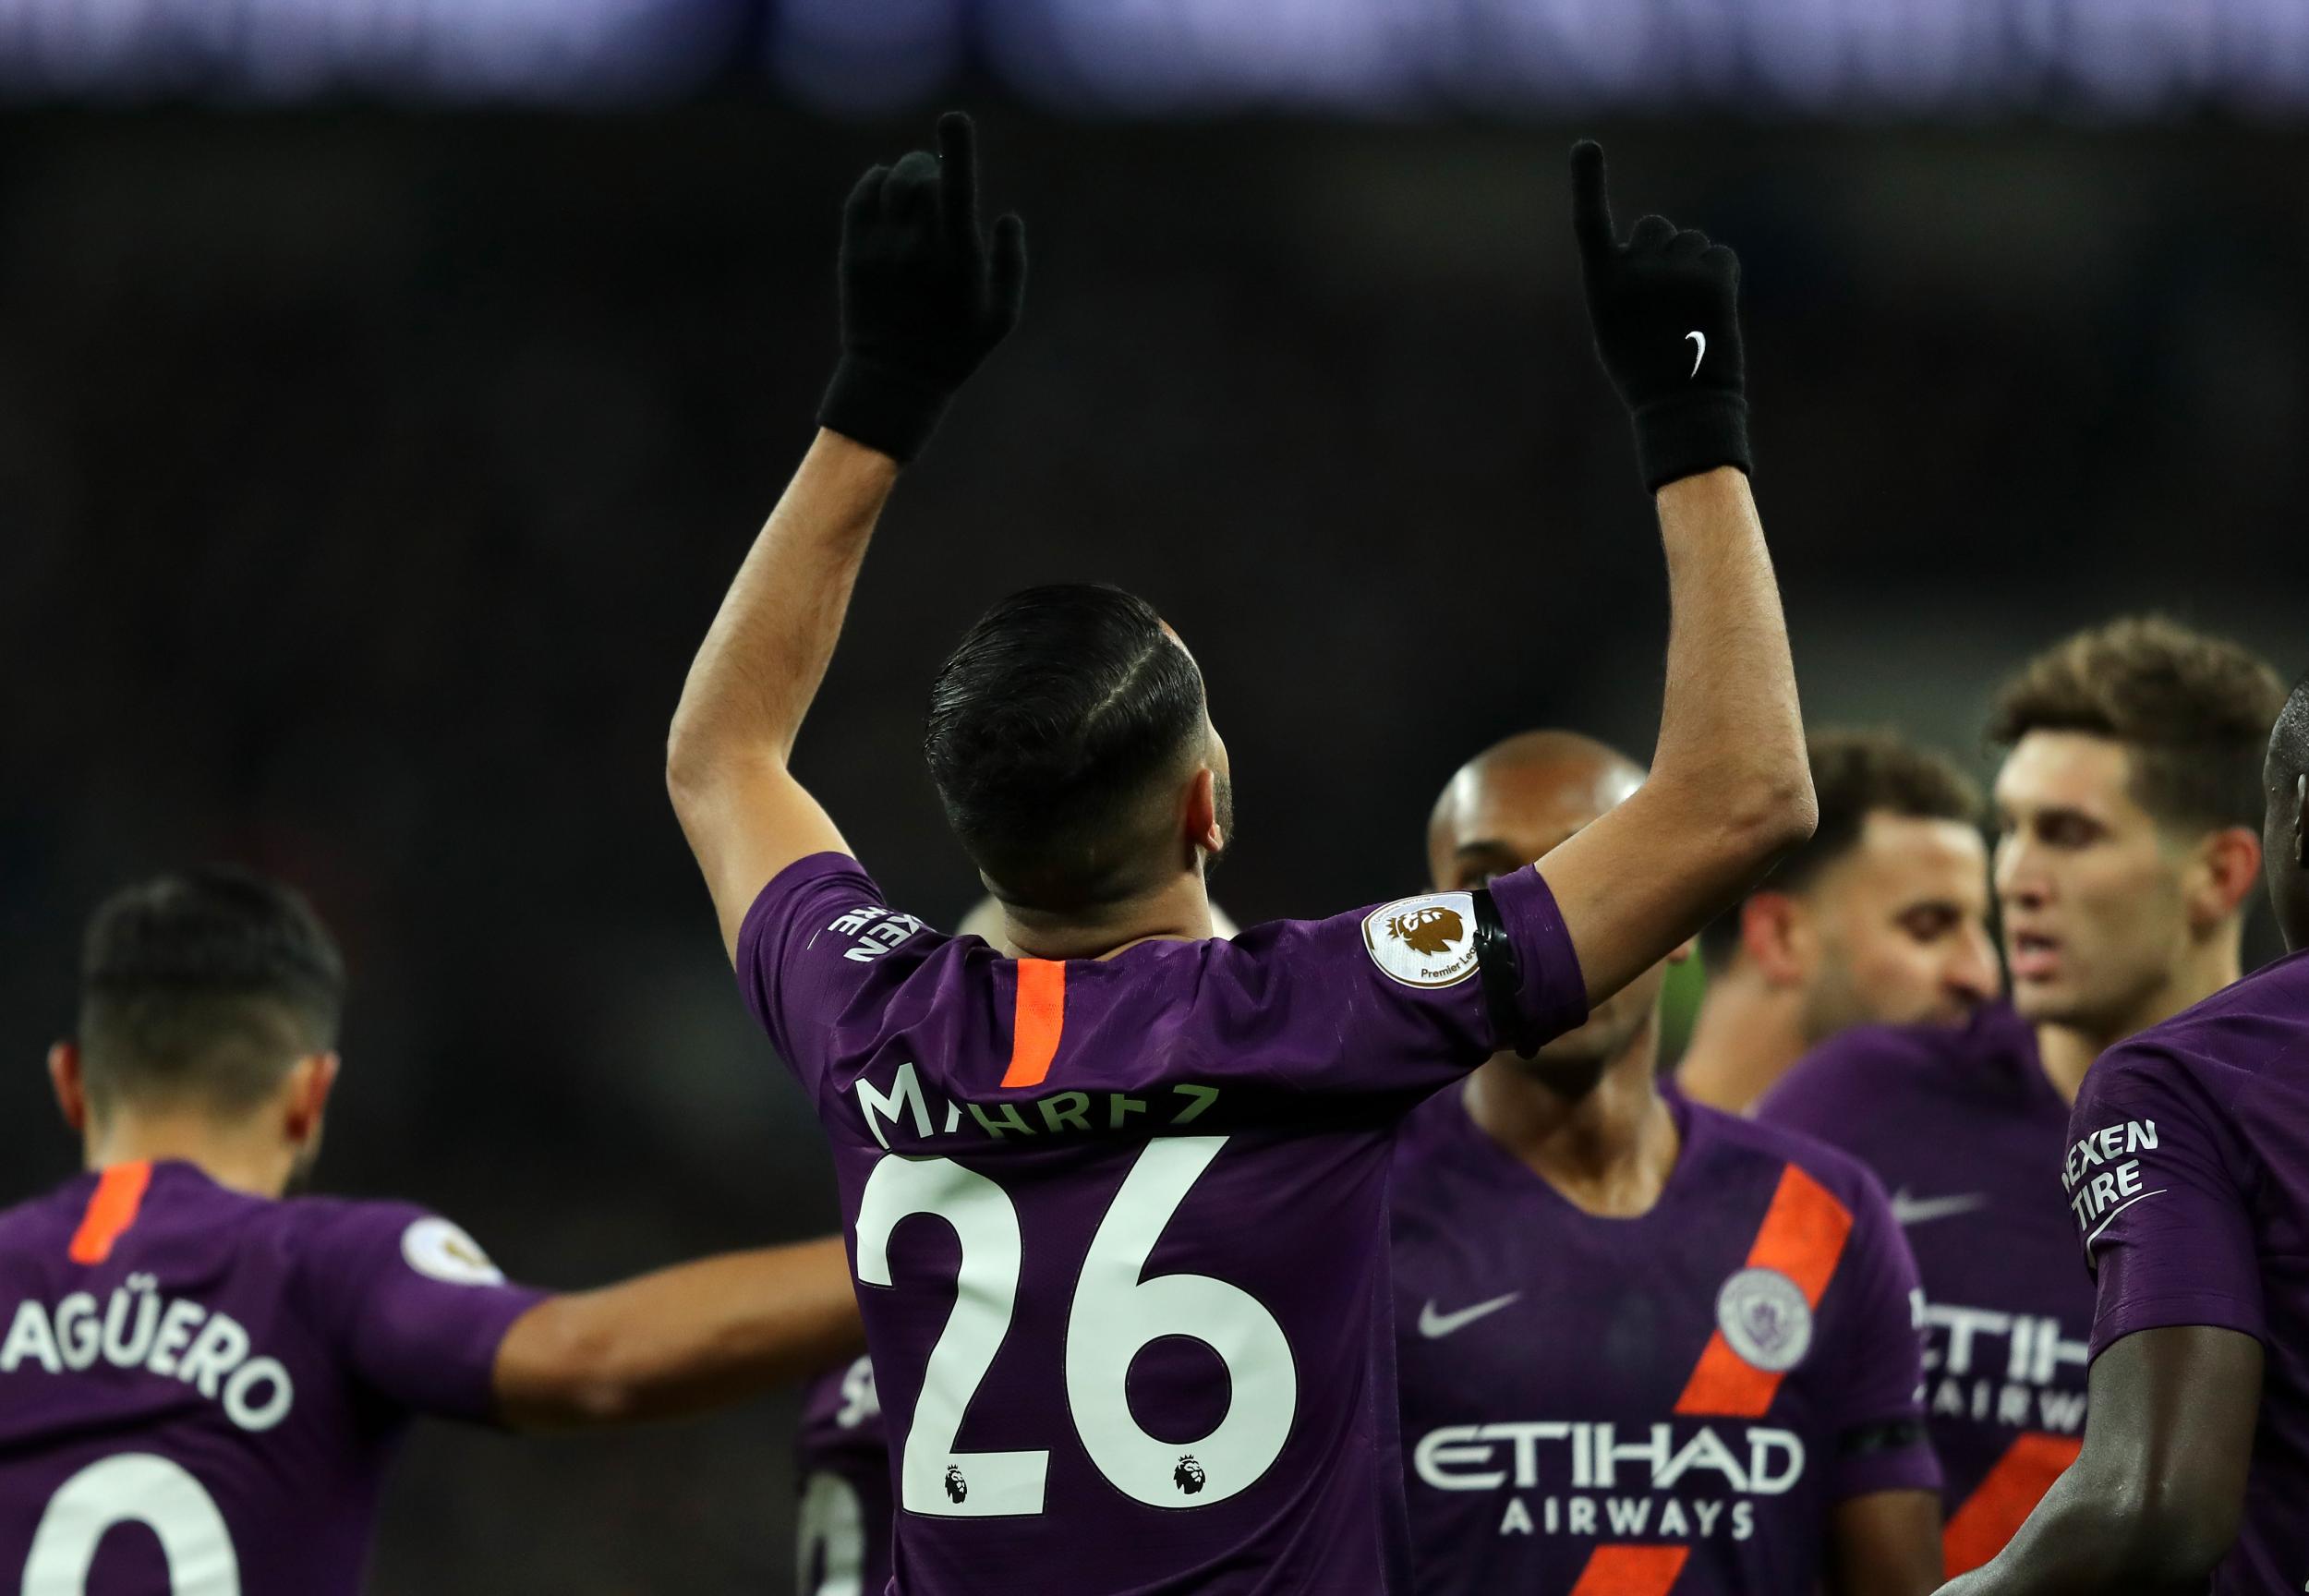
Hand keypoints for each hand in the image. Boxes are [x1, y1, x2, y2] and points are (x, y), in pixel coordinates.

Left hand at [818, 112, 1027, 462]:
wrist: (894, 381)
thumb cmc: (957, 350)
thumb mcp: (1002, 317)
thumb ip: (1010, 263)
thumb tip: (1006, 217)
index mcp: (958, 259)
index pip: (956, 190)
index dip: (957, 149)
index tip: (954, 119)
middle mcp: (917, 248)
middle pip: (920, 177)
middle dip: (931, 164)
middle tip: (937, 171)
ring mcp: (882, 250)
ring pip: (890, 183)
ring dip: (905, 172)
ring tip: (915, 181)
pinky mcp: (855, 254)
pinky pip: (861, 198)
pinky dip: (874, 182)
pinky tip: (885, 185)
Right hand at [1569, 140, 1749, 491]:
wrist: (1683, 408)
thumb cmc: (1642, 372)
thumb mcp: (1614, 326)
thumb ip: (1624, 281)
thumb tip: (1648, 245)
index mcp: (1601, 287)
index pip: (1590, 222)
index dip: (1588, 181)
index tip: (1586, 146)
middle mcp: (1636, 272)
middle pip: (1654, 228)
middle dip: (1662, 250)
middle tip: (1666, 299)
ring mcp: (1676, 274)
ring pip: (1690, 242)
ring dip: (1692, 266)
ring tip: (1689, 313)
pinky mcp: (1713, 279)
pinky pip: (1720, 255)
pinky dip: (1720, 277)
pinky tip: (1713, 311)